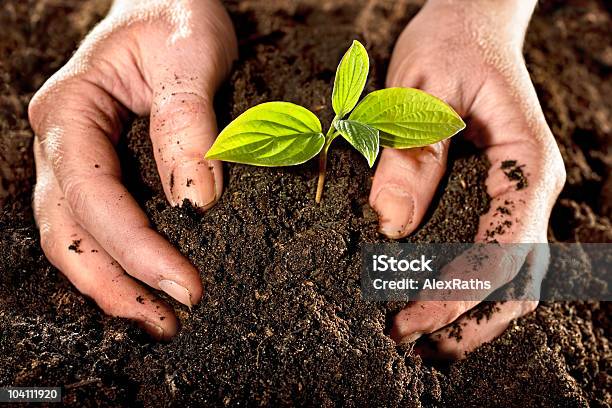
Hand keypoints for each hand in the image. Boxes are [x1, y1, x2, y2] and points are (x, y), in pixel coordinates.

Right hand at [29, 0, 236, 339]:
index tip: (184, 285)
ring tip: (160, 319)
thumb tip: (198, 200)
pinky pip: (99, 225)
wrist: (168, 4)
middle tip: (167, 321)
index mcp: (71, 109)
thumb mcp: (190, 55)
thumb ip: (189, 124)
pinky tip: (150, 283)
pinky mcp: (104, 169)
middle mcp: (63, 140)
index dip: (136, 247)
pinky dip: (121, 261)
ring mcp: (79, 159)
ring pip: (75, 237)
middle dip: (116, 284)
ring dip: (114, 284)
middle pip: (69, 231)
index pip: (94, 194)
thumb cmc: (174, 15)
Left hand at [370, 0, 565, 357]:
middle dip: (468, 322)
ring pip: (514, 278)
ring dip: (473, 316)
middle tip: (410, 344)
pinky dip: (470, 290)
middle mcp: (530, 186)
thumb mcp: (419, 90)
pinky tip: (434, 302)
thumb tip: (389, 227)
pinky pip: (495, 256)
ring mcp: (518, 195)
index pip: (502, 250)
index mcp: (524, 161)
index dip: (457, 295)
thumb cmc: (451, 43)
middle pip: (519, 280)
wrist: (474, 19)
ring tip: (423, 342)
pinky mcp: (497, 196)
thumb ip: (410, 157)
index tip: (409, 321)